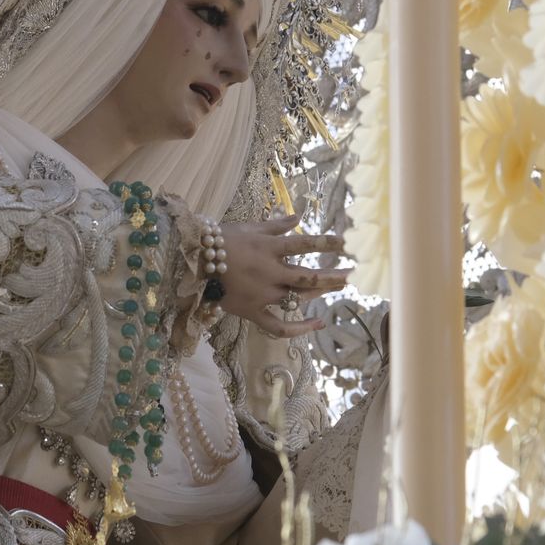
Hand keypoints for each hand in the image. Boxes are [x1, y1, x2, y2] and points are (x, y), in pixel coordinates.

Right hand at [212, 214, 351, 337]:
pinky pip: (279, 325)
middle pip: (308, 277)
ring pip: (298, 298)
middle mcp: (269, 273)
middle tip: (354, 273)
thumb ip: (275, 225)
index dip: (327, 243)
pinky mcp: (253, 312)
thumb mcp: (248, 228)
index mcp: (268, 249)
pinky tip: (318, 323)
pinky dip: (300, 328)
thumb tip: (298, 217)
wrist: (190, 265)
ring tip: (340, 286)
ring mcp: (262, 295)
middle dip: (334, 276)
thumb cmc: (218, 241)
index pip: (304, 244)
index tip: (346, 242)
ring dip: (321, 294)